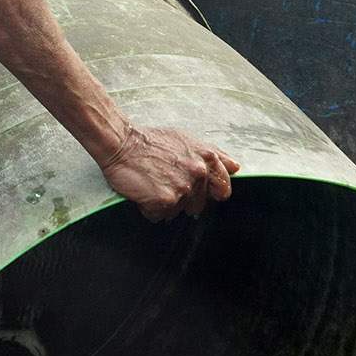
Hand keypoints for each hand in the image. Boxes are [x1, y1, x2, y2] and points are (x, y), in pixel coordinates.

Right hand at [98, 125, 236, 221]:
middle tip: (165, 181)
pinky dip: (150, 208)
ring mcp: (183, 188)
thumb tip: (235, 167)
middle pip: (198, 205)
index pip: (223, 190)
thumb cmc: (151, 141)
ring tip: (153, 184)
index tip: (195, 189)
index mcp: (207, 159)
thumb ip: (214, 154)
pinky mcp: (165, 200)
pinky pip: (159, 216)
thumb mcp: (187, 140)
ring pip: (178, 212)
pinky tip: (143, 192)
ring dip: (165, 204)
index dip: (209, 193)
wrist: (121, 143)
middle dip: (183, 199)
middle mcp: (198, 174)